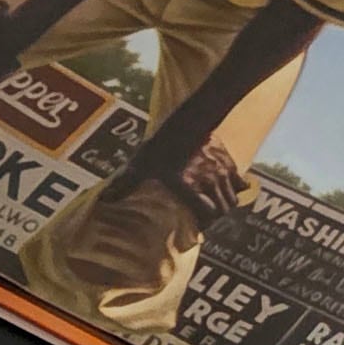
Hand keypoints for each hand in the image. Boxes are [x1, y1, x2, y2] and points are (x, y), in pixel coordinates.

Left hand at [116, 139, 245, 221]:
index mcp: (190, 189)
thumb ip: (125, 184)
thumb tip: (104, 200)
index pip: (207, 217)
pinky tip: (227, 188)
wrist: (188, 117)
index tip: (198, 226)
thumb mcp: (141, 165)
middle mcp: (210, 184)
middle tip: (206, 218)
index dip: (204, 224)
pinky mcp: (228, 161)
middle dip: (216, 217)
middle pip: (223, 210)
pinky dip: (236, 188)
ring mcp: (222, 173)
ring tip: (215, 206)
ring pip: (232, 198)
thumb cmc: (162, 144)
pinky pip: (240, 182)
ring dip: (225, 204)